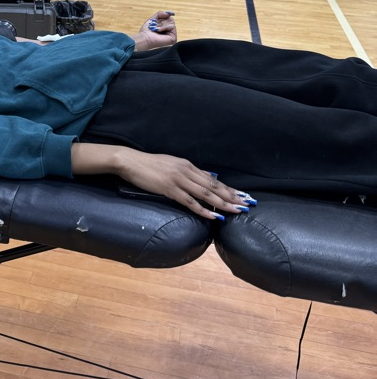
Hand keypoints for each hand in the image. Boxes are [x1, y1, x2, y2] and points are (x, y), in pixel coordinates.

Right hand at [114, 148, 248, 219]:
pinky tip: (214, 216)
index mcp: (188, 165)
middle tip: (246, 205)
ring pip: (206, 194)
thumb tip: (204, 178)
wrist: (131, 162)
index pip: (213, 179)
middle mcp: (186, 171)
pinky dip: (203, 210)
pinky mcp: (169, 189)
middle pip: (214, 186)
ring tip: (236, 211)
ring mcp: (178, 180)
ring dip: (223, 203)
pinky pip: (190, 201)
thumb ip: (188, 172)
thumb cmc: (149, 164)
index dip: (229, 188)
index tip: (241, 195)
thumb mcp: (172, 164)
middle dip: (232, 196)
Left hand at [133, 10, 176, 50]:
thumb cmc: (147, 31)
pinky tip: (159, 31)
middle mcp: (170, 31)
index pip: (168, 17)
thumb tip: (170, 13)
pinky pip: (172, 26)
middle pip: (171, 19)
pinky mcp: (173, 38)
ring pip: (172, 22)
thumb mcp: (152, 18)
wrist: (145, 38)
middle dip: (161, 22)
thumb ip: (161, 14)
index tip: (155, 22)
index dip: (161, 18)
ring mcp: (172, 35)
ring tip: (156, 29)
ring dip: (162, 25)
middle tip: (155, 27)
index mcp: (165, 27)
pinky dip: (164, 27)